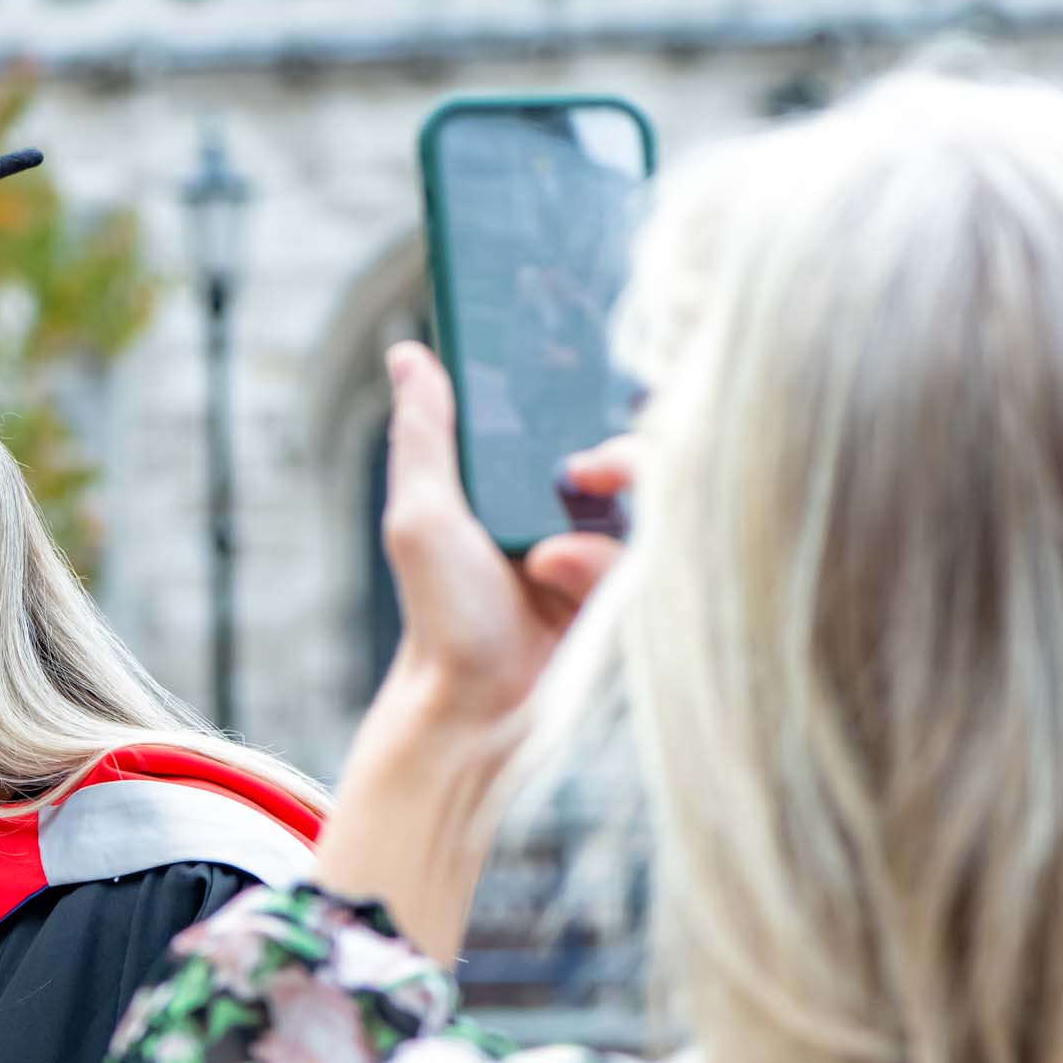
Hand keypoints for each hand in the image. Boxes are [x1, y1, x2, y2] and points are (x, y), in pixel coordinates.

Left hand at [375, 340, 626, 727]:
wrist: (472, 707)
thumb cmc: (441, 616)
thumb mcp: (422, 517)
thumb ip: (423, 434)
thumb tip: (409, 355)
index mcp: (530, 483)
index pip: (590, 416)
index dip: (610, 391)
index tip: (613, 375)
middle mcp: (581, 513)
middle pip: (647, 454)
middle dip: (628, 455)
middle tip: (589, 468)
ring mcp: (613, 556)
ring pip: (653, 509)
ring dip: (595, 534)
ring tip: (544, 562)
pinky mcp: (635, 600)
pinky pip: (649, 561)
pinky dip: (596, 570)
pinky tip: (558, 588)